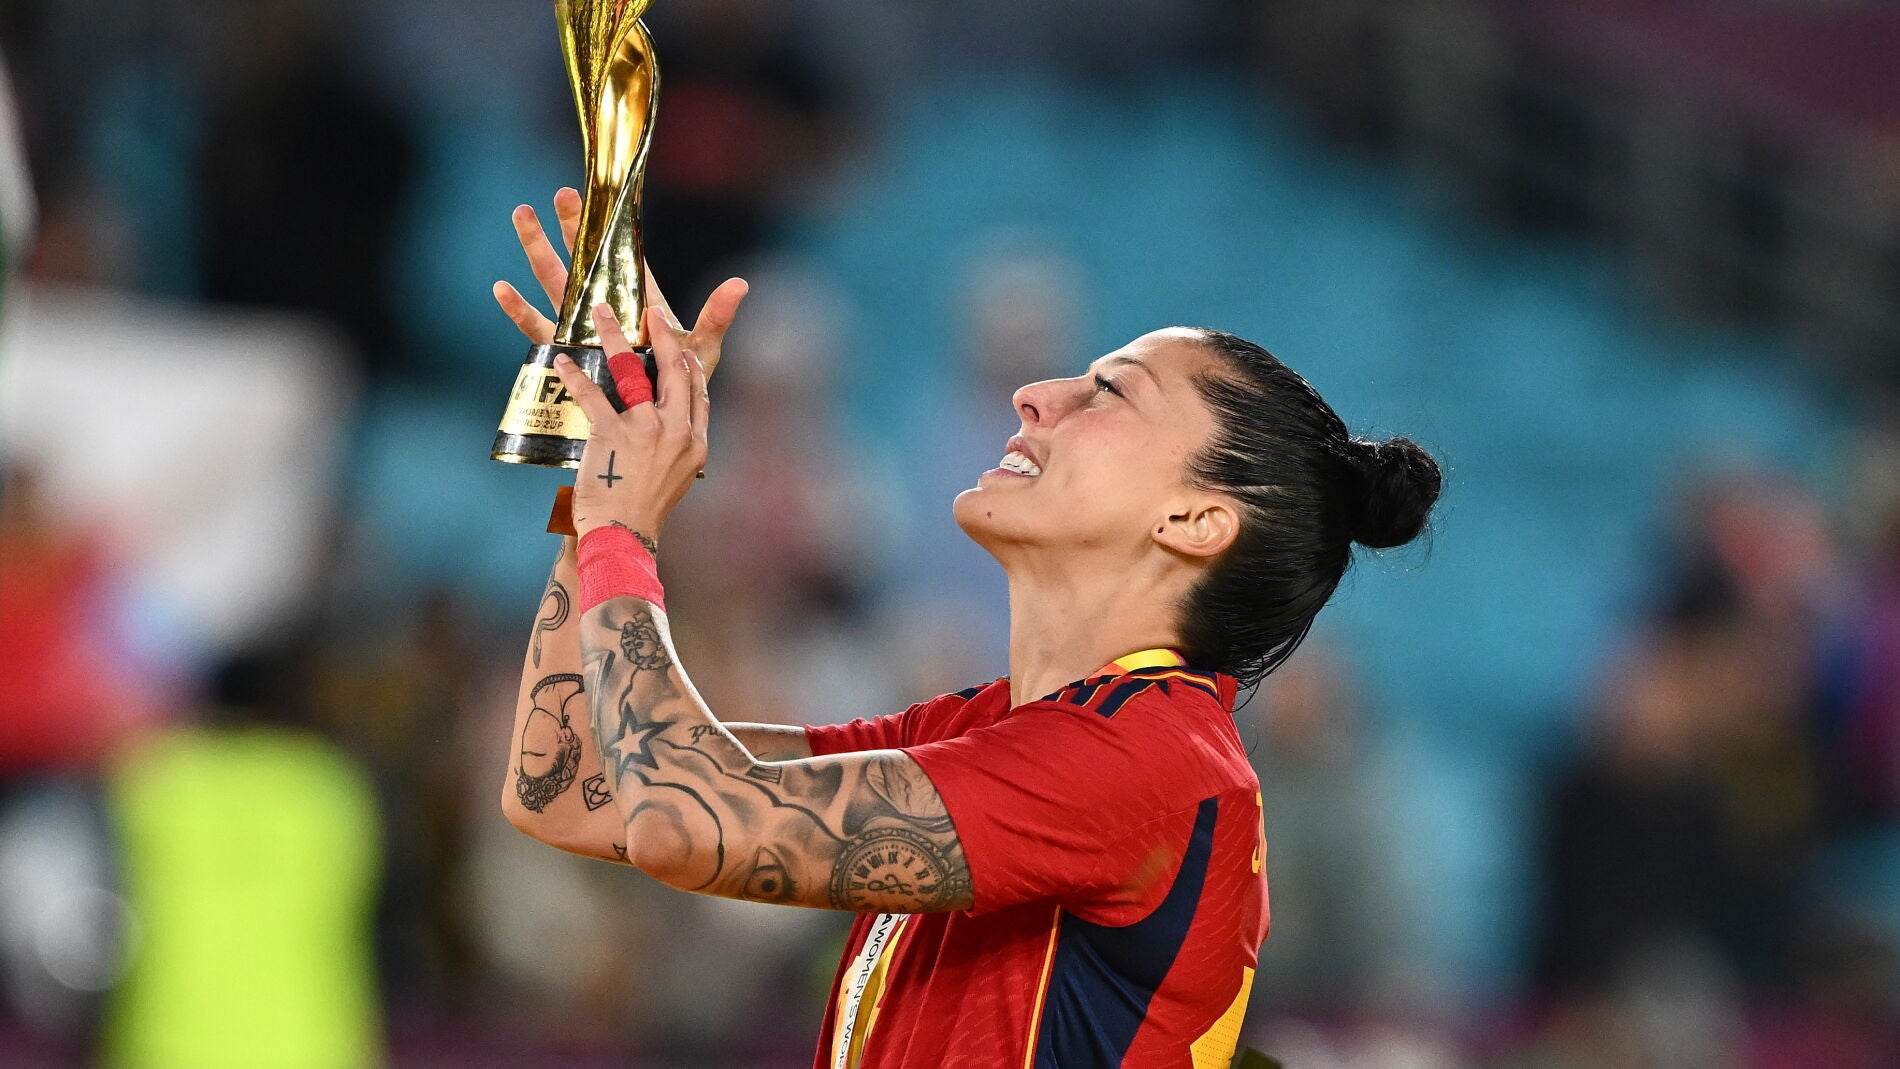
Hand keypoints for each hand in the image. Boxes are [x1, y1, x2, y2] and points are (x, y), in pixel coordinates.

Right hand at [493, 188, 748, 373]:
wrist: (654, 426)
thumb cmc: (680, 386)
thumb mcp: (701, 351)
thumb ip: (716, 318)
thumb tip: (741, 283)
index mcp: (638, 301)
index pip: (621, 255)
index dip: (609, 227)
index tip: (599, 196)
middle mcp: (606, 309)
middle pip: (584, 259)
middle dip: (572, 226)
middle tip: (563, 194)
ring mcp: (581, 329)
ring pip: (555, 282)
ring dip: (537, 249)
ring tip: (523, 215)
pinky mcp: (563, 355)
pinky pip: (537, 330)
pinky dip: (519, 310)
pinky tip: (502, 289)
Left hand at [552, 304, 710, 542]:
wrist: (623, 536)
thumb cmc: (645, 509)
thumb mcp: (676, 476)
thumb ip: (678, 445)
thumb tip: (670, 420)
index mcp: (695, 442)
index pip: (699, 391)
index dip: (689, 361)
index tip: (681, 342)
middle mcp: (676, 431)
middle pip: (675, 370)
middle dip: (664, 335)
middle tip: (653, 312)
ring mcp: (646, 431)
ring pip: (634, 371)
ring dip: (616, 336)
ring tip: (601, 312)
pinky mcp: (612, 435)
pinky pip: (593, 395)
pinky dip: (575, 375)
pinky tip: (562, 361)